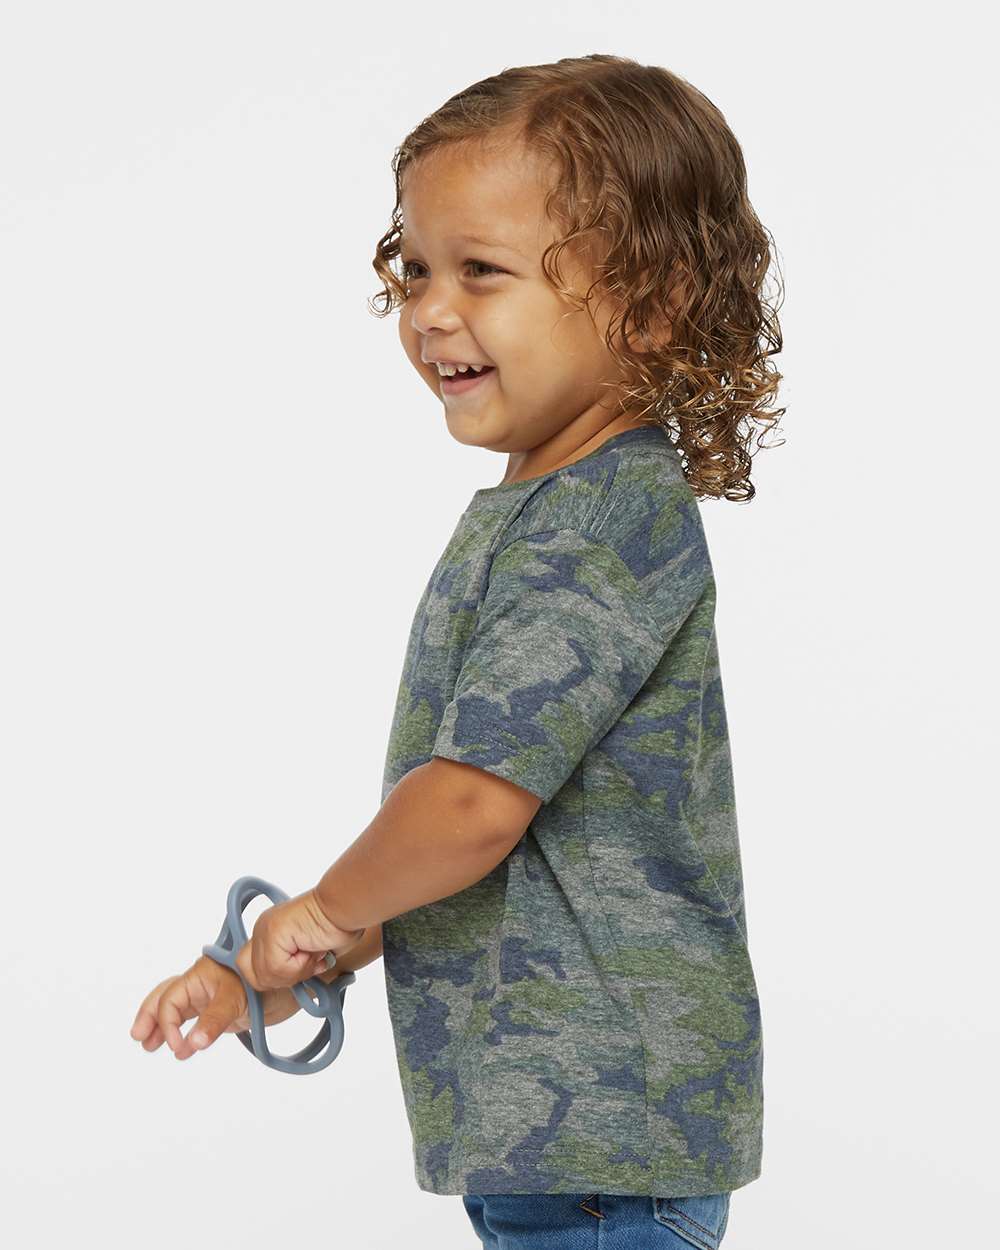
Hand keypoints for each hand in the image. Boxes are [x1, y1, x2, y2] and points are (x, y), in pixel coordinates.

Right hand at [129, 954, 301, 1059]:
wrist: (296, 982)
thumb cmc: (265, 983)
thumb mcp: (237, 999)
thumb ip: (213, 1020)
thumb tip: (189, 1046)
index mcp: (201, 974)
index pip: (171, 999)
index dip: (167, 1023)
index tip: (177, 1047)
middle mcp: (203, 984)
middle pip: (167, 997)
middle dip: (150, 1016)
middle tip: (138, 1037)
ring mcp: (212, 996)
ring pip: (179, 1008)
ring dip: (163, 1026)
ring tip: (149, 1045)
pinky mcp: (224, 1009)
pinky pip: (197, 1019)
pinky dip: (185, 1032)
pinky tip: (183, 1048)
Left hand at [233, 887, 364, 992]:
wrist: (345, 908)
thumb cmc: (337, 927)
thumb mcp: (308, 956)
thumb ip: (290, 967)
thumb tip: (285, 982)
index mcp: (268, 932)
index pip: (252, 970)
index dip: (275, 979)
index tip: (300, 971)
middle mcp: (262, 929)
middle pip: (256, 977)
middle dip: (284, 979)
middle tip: (308, 964)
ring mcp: (265, 929)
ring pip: (267, 976)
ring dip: (297, 972)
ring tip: (314, 954)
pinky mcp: (273, 932)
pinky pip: (277, 967)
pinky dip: (300, 966)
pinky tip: (313, 949)